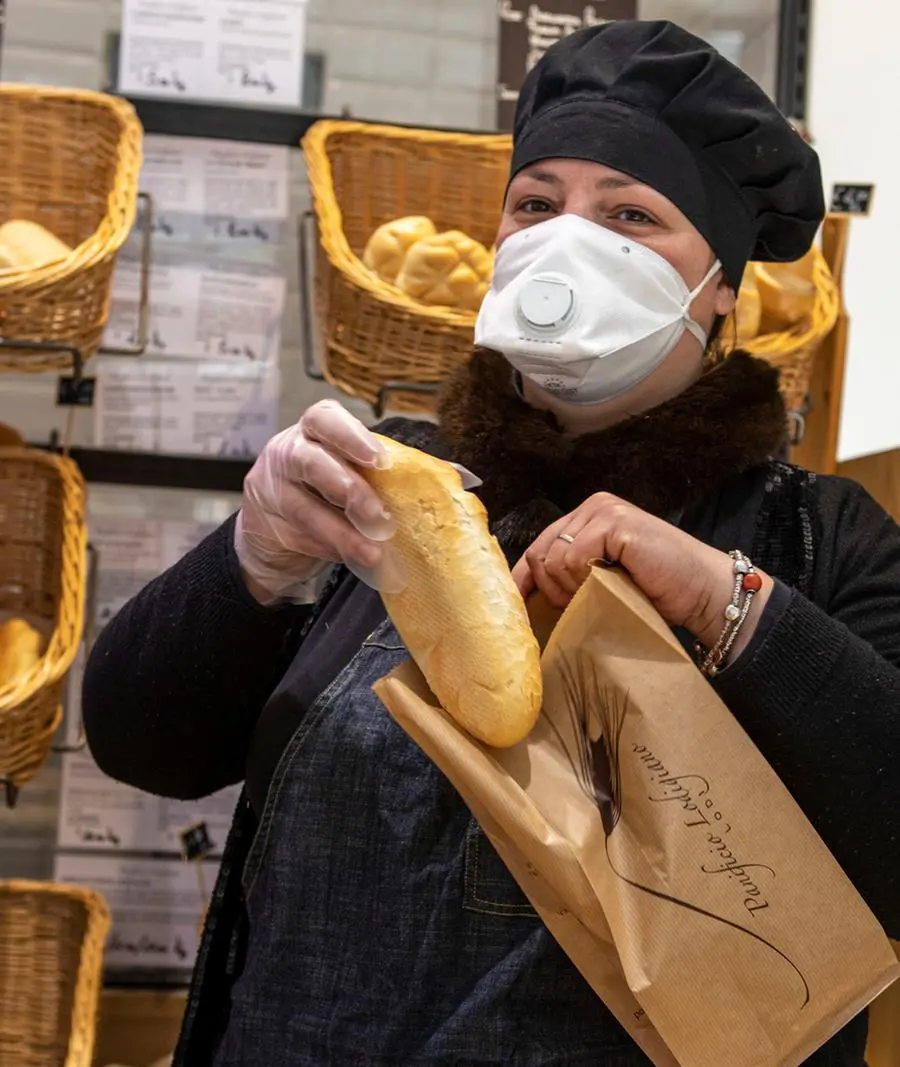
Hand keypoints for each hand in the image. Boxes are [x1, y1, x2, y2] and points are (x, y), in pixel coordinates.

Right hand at [235, 400, 393, 604]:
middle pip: (311, 462)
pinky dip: (331, 550)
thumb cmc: (321, 490)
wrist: (269, 529)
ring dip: (343, 533)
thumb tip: (443, 476)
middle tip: (378, 516)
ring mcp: (271, 490)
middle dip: (349, 489)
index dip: (351, 438)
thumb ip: (377, 470)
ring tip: (373, 552)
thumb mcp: (343, 468)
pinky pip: (300, 539)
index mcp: (312, 430)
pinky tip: (353, 558)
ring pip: (305, 509)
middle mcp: (286, 453)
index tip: (380, 461)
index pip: (324, 419)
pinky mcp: (265, 527)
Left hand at [511, 493, 772, 655]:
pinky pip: (572, 558)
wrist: (703, 592)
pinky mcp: (615, 523)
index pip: (539, 546)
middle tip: (581, 604)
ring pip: (552, 558)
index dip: (524, 579)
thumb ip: (571, 575)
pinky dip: (582, 579)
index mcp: (587, 516)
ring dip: (568, 588)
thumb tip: (525, 594)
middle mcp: (592, 506)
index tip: (514, 608)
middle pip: (539, 553)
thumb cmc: (656, 592)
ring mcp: (604, 511)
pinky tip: (607, 584)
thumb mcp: (602, 581)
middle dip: (552, 589)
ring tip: (599, 595)